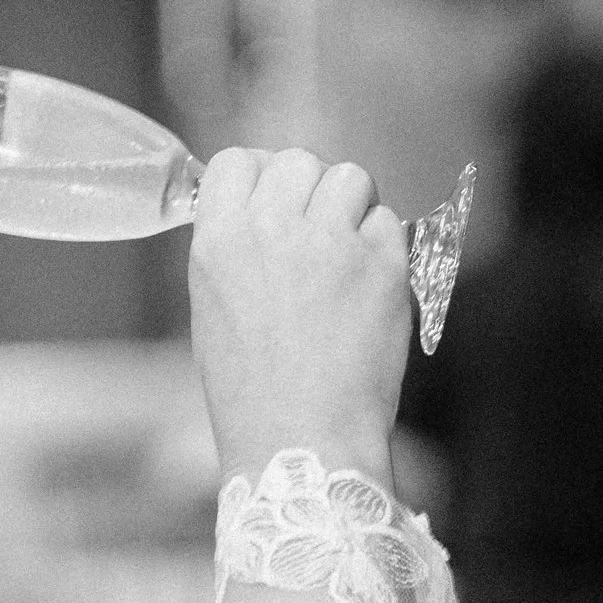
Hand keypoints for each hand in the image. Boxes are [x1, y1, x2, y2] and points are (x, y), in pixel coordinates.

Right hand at [188, 145, 409, 489]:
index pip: (238, 161)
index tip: (275, 200)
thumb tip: (269, 217)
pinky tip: (370, 287)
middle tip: (318, 230)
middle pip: (298, 161)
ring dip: (352, 208)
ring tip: (349, 253)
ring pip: (350, 178)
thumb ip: (238, 252)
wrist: (302, 442)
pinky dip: (384, 248)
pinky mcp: (383, 264)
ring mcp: (331, 242)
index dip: (260, 176)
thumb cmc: (252, 394)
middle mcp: (272, 228)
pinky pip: (389, 224)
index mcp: (219, 240)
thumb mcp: (214, 311)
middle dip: (310, 189)